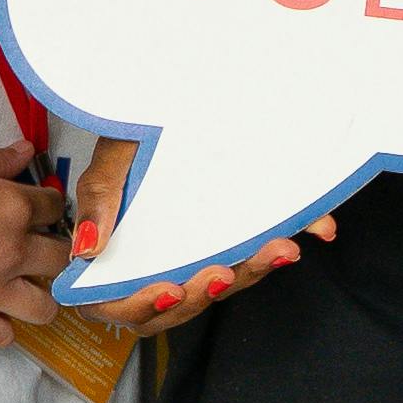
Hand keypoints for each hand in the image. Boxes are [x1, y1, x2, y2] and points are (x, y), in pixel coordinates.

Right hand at [0, 144, 82, 344]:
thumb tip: (27, 151)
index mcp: (10, 206)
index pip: (55, 208)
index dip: (48, 207)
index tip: (38, 212)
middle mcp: (10, 251)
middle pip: (60, 259)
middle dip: (53, 253)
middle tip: (36, 253)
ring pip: (44, 308)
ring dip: (39, 298)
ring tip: (24, 291)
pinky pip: (4, 337)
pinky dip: (2, 328)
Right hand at [72, 135, 328, 327]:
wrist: (172, 96)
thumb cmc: (135, 131)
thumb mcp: (111, 157)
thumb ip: (98, 196)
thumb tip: (88, 247)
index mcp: (114, 252)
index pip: (114, 302)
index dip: (139, 305)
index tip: (168, 289)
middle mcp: (154, 260)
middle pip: (173, 303)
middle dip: (201, 294)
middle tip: (221, 275)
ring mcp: (193, 251)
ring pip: (219, 283)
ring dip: (250, 272)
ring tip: (277, 250)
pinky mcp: (229, 237)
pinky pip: (252, 254)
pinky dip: (279, 246)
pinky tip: (314, 229)